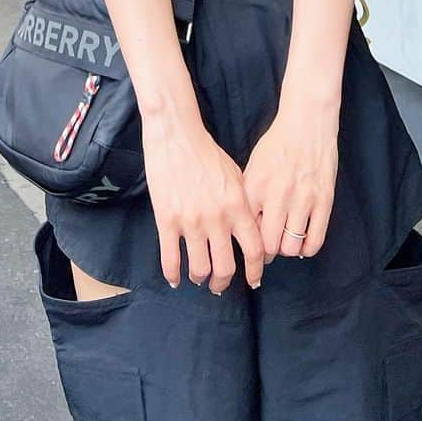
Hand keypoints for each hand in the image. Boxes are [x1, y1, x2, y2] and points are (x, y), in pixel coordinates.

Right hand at [143, 106, 263, 292]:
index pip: (254, 250)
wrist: (176, 135)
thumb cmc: (207, 152)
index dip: (255, 271)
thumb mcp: (236, 176)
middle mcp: (217, 218)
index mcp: (238, 206)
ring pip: (199, 268)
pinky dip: (173, 275)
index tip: (253, 282)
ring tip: (198, 277)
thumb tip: (250, 232)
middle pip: (225, 267)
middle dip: (222, 283)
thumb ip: (244, 205)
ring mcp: (191, 221)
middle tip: (219, 286)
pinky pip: (170, 259)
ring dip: (200, 278)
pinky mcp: (166, 220)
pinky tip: (174, 279)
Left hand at [243, 100, 338, 263]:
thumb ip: (249, 194)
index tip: (249, 246)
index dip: (247, 244)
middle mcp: (278, 195)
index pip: (247, 231)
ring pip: (291, 247)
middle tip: (267, 251)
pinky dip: (306, 249)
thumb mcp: (254, 165)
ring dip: (287, 250)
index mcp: (256, 185)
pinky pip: (315, 241)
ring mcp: (303, 199)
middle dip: (267, 254)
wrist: (307, 121)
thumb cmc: (278, 143)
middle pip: (269, 246)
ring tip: (285, 242)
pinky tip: (302, 242)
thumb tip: (243, 225)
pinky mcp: (324, 201)